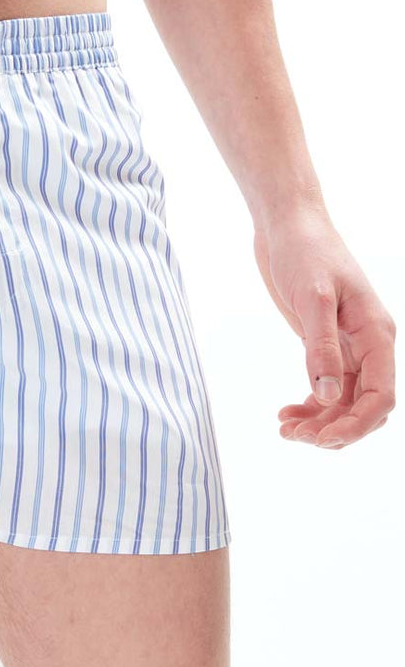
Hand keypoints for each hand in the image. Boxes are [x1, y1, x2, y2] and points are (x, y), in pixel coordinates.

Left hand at [253, 208, 395, 448]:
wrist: (288, 227)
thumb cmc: (305, 253)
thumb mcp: (312, 299)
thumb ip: (320, 347)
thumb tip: (325, 395)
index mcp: (376, 335)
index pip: (380, 396)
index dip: (356, 425)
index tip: (321, 439)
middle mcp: (368, 345)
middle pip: (363, 406)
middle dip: (334, 428)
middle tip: (292, 436)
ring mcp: (347, 346)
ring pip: (343, 401)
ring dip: (319, 421)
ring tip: (285, 429)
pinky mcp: (324, 343)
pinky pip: (327, 387)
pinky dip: (310, 405)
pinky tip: (286, 413)